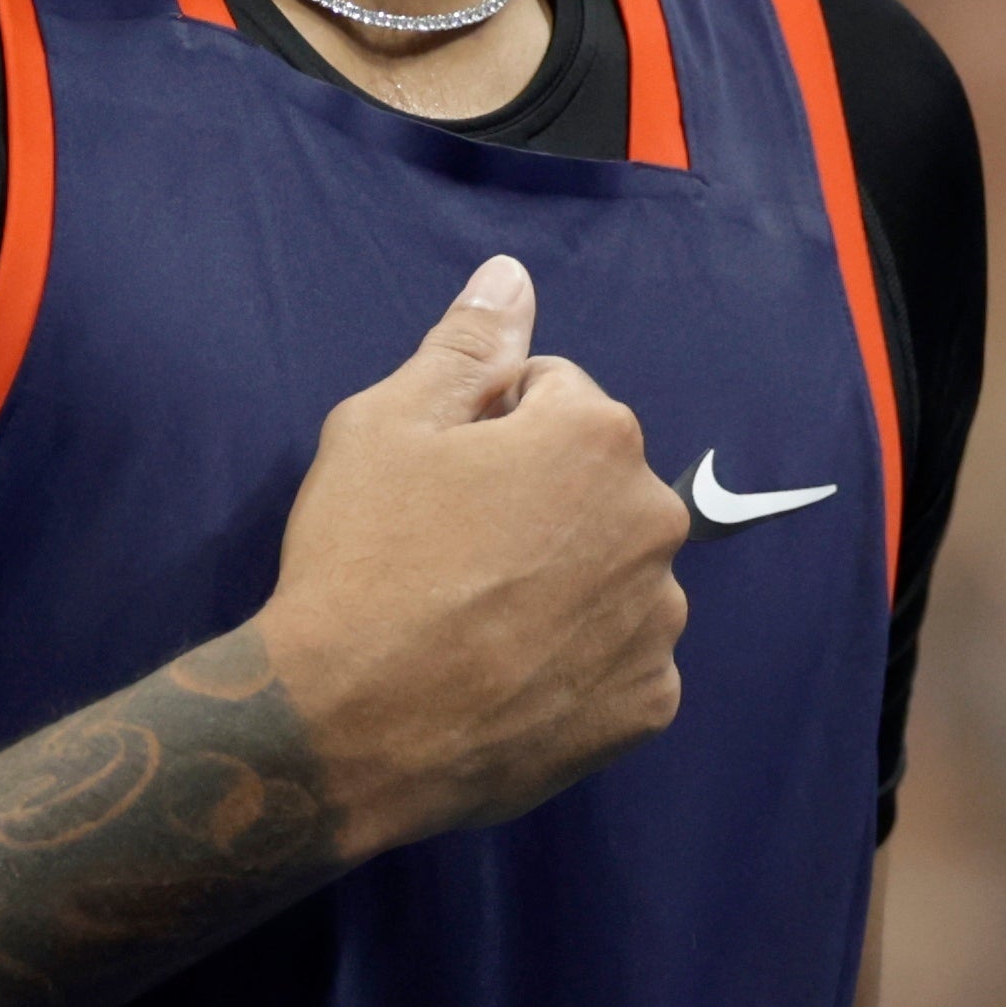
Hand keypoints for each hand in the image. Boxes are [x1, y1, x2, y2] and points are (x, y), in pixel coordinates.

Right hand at [259, 254, 690, 856]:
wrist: (346, 730)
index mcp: (600, 435)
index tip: (436, 482)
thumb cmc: (360, 561)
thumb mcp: (386, 425)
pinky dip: (576, 663)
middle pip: (595, 484)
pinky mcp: (649, 705)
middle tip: (450, 554)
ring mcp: (659, 621)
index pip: (552, 394)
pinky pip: (619, 659)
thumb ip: (465, 346)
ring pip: (612, 572)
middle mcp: (655, 521)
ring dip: (564, 581)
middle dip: (538, 501)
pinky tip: (507, 675)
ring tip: (477, 622)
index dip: (485, 428)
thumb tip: (512, 276)